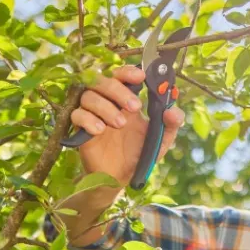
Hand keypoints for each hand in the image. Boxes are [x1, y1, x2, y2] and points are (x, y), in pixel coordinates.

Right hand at [69, 64, 184, 184]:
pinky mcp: (81, 130)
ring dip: (105, 107)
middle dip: (119, 90)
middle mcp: (108, 102)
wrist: (122, 177)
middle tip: (135, 107)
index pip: (122, 75)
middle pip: (103, 81)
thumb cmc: (140, 153)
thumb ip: (171, 124)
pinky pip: (77, 115)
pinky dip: (88, 119)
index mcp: (126, 100)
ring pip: (88, 96)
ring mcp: (92, 115)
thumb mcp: (162, 139)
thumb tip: (173, 111)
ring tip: (121, 124)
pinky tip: (100, 131)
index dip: (128, 72)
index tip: (140, 76)